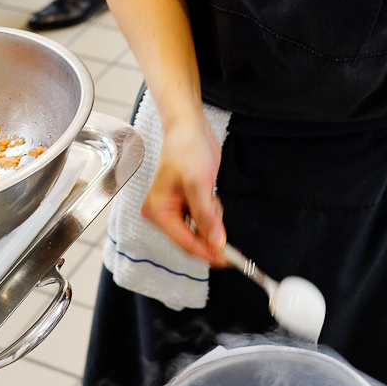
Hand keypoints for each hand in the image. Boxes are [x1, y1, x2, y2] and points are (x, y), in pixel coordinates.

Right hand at [141, 113, 225, 264]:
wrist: (190, 127)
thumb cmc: (186, 148)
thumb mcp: (197, 182)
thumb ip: (206, 216)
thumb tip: (216, 243)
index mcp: (158, 212)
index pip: (184, 242)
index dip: (207, 251)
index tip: (228, 258)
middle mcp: (164, 214)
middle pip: (191, 241)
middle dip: (211, 236)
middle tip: (227, 233)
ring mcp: (175, 210)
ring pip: (200, 232)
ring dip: (212, 221)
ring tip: (211, 196)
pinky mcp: (187, 205)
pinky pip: (203, 221)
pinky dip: (212, 214)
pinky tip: (210, 196)